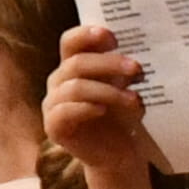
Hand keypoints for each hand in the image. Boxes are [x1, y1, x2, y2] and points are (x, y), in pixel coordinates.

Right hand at [43, 26, 153, 177]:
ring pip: (75, 87)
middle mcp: (59, 81)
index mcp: (73, 65)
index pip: (71, 41)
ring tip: (134, 100)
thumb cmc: (120, 115)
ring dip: (108, 91)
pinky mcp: (53, 127)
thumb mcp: (124, 87)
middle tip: (136, 69)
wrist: (118, 153)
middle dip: (109, 63)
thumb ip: (123, 68)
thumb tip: (136, 53)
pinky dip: (86, 108)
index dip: (88, 35)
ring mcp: (52, 103)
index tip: (114, 39)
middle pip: (76, 62)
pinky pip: (65, 111)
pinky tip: (104, 110)